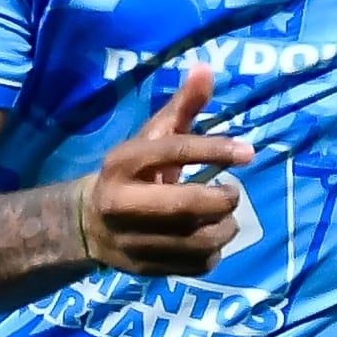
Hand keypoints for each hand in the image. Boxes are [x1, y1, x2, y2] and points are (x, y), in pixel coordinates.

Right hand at [76, 65, 257, 277]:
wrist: (88, 223)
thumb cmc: (133, 173)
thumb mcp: (151, 137)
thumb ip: (181, 107)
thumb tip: (207, 67)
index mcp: (123, 162)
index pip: (173, 151)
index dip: (215, 150)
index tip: (248, 152)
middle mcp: (122, 202)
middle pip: (186, 205)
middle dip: (222, 199)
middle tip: (232, 192)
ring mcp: (132, 240)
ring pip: (196, 240)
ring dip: (224, 227)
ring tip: (225, 216)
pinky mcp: (145, 268)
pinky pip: (195, 265)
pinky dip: (214, 252)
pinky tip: (209, 236)